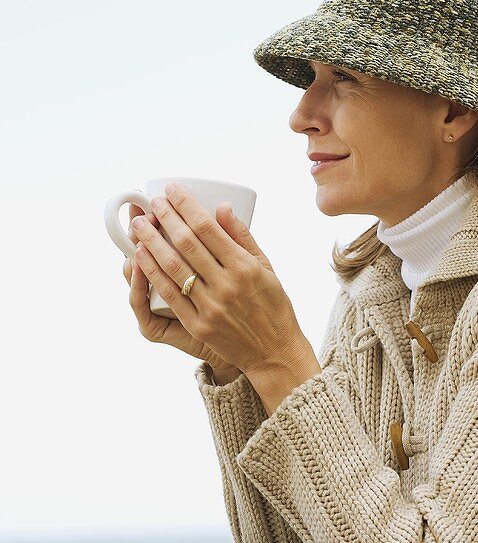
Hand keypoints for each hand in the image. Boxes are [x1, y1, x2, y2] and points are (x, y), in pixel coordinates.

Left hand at [128, 182, 308, 377]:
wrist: (274, 352)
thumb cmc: (273, 306)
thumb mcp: (266, 268)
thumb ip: (243, 237)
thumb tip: (223, 206)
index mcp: (245, 267)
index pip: (208, 228)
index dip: (186, 206)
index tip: (172, 190)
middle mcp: (227, 285)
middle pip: (187, 244)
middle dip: (165, 218)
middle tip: (151, 202)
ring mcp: (211, 306)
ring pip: (173, 267)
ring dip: (151, 242)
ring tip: (138, 225)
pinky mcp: (198, 324)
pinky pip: (169, 295)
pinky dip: (152, 273)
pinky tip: (139, 257)